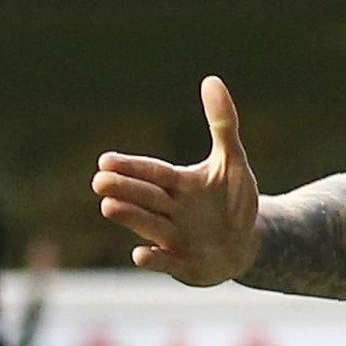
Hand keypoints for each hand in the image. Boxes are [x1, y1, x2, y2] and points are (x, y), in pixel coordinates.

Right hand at [93, 76, 260, 286]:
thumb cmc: (232, 200)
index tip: (106, 159)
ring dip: (131, 217)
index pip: (153, 172)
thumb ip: (222, 123)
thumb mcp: (232, 161)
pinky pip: (166, 262)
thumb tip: (212, 80)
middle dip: (125, 189)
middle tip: (100, 181)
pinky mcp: (184, 264)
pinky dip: (153, 259)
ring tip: (109, 206)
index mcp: (178, 185)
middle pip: (146, 197)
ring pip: (149, 225)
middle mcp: (170, 210)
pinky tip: (139, 253)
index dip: (133, 167)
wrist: (245, 243)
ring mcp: (174, 238)